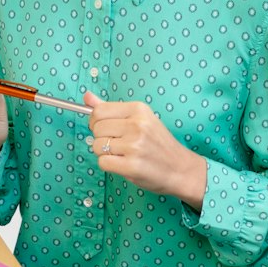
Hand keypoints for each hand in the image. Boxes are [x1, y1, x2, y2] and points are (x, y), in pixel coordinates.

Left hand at [84, 91, 206, 208]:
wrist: (180, 169)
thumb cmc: (158, 145)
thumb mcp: (141, 120)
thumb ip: (112, 109)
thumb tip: (87, 97)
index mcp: (139, 109)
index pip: (99, 111)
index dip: (96, 122)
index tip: (106, 129)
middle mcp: (137, 125)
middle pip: (96, 129)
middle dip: (101, 138)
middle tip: (118, 144)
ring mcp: (134, 146)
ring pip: (96, 146)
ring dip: (105, 153)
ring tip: (123, 155)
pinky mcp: (132, 166)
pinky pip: (103, 162)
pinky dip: (109, 165)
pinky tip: (123, 164)